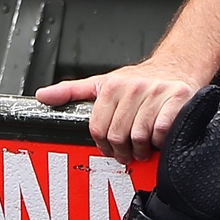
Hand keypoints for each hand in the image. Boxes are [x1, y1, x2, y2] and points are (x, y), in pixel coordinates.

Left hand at [36, 58, 206, 162]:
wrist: (177, 66)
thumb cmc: (140, 80)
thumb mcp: (102, 83)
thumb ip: (71, 92)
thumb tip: (42, 96)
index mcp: (112, 85)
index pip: (98, 127)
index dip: (102, 144)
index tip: (108, 149)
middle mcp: (134, 87)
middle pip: (118, 135)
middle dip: (122, 151)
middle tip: (127, 153)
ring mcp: (156, 92)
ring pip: (139, 136)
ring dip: (141, 149)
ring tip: (142, 148)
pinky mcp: (177, 99)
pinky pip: (162, 131)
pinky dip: (160, 141)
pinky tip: (158, 138)